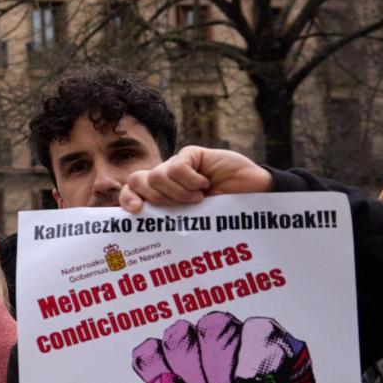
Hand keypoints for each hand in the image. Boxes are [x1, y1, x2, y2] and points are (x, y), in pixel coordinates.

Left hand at [118, 145, 270, 212]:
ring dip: (178, 192)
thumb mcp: (191, 221)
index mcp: (161, 195)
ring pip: (157, 175)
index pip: (132, 191)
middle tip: (177, 206)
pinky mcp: (192, 154)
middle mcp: (165, 179)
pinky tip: (205, 184)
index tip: (137, 210)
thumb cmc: (223, 215)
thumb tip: (141, 227)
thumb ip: (168, 219)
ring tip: (198, 198)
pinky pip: (177, 166)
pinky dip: (190, 180)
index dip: (128, 199)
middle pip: (138, 180)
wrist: (254, 199)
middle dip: (155, 197)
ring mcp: (178, 165)